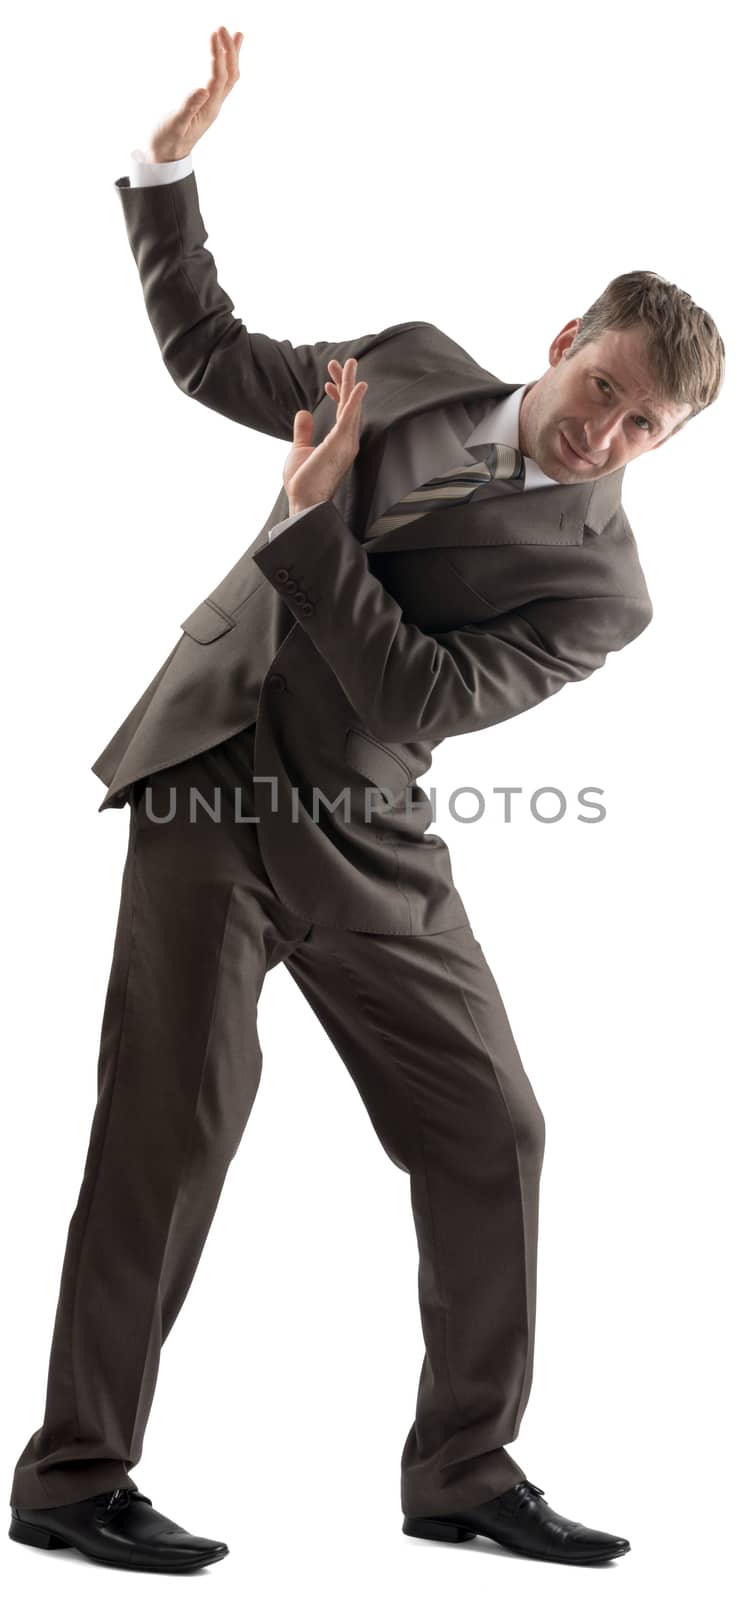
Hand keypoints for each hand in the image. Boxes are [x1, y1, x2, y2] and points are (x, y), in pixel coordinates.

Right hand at [148, 26, 242, 161]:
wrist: (167, 158)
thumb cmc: (167, 142)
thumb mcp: (175, 126)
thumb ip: (188, 108)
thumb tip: (203, 90)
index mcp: (208, 109)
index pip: (220, 77)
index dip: (220, 55)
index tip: (215, 33)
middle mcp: (214, 106)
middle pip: (230, 75)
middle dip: (230, 51)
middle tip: (224, 28)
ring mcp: (212, 105)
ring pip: (229, 78)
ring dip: (232, 56)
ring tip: (235, 35)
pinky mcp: (206, 105)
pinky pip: (221, 82)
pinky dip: (224, 65)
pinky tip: (222, 56)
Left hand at [283, 359, 368, 513]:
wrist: (303, 502)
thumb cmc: (304, 482)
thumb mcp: (300, 449)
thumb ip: (304, 431)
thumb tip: (303, 413)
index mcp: (338, 442)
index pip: (341, 413)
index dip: (337, 395)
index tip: (328, 382)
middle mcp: (347, 441)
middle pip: (349, 405)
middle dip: (345, 382)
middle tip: (343, 361)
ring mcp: (346, 442)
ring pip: (351, 406)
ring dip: (351, 383)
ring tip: (350, 362)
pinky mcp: (340, 443)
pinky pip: (349, 417)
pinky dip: (354, 399)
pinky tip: (359, 384)